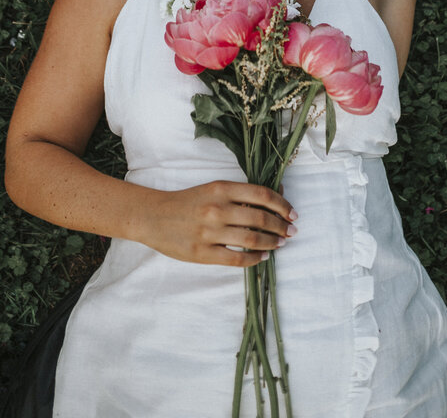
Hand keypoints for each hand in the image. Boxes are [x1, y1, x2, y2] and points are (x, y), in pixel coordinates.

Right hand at [140, 180, 297, 267]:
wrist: (153, 216)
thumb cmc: (187, 201)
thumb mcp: (212, 189)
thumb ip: (238, 195)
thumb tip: (273, 200)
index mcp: (221, 188)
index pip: (260, 194)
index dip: (281, 204)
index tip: (292, 212)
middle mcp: (217, 208)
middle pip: (260, 218)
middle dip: (281, 226)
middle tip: (292, 231)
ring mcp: (209, 232)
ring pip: (252, 239)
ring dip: (272, 242)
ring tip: (281, 243)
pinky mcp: (202, 253)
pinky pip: (237, 259)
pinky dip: (255, 259)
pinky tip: (264, 257)